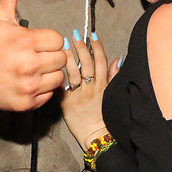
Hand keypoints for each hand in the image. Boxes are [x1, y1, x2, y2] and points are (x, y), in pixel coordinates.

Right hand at [0, 0, 66, 110]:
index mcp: (25, 42)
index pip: (57, 40)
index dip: (48, 40)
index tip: (36, 42)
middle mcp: (28, 65)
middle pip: (61, 59)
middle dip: (51, 56)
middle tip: (36, 56)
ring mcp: (28, 86)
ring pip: (58, 77)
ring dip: (50, 73)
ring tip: (35, 69)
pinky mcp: (27, 103)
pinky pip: (50, 95)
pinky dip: (43, 90)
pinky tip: (30, 82)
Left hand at [60, 31, 119, 148]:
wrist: (97, 136)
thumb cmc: (105, 115)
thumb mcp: (113, 94)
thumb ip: (114, 76)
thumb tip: (118, 59)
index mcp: (104, 85)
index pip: (101, 61)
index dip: (97, 47)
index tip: (92, 35)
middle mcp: (92, 88)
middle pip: (87, 63)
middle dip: (81, 47)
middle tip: (75, 34)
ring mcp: (79, 95)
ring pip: (75, 72)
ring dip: (69, 57)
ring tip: (63, 45)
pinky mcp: (68, 103)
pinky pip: (63, 87)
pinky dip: (59, 76)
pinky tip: (53, 66)